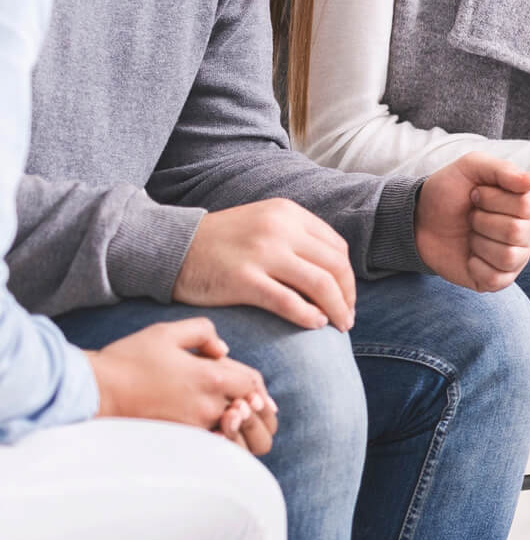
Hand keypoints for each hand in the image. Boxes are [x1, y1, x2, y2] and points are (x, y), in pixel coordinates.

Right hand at [90, 318, 277, 454]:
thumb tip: (222, 350)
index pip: (252, 384)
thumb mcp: (168, 332)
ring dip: (239, 424)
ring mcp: (193, 426)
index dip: (257, 385)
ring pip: (232, 430)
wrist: (96, 390)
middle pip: (247, 409)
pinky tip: (215, 432)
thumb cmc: (129, 358)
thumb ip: (204, 332)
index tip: (253, 388)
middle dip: (252, 406)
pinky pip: (211, 443)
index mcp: (210, 378)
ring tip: (237, 419)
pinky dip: (219, 438)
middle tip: (254, 407)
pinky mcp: (178, 438)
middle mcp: (207, 405)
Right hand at [174, 199, 356, 330]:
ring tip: (338, 325)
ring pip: (319, 284)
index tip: (347, 296)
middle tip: (347, 318)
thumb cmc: (222, 242)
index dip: (348, 277)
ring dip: (336, 309)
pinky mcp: (243, 279)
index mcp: (288, 213)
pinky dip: (308, 315)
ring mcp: (262, 253)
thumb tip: (334, 272)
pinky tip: (314, 324)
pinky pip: (288, 302)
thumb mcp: (263, 223)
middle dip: (348, 296)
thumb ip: (296, 238)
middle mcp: (279, 228)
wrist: (172, 247)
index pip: (337, 247)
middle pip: (334, 266)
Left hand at [416, 152, 529, 292]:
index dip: (493, 199)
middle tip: (470, 216)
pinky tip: (469, 255)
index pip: (525, 206)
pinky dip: (475, 266)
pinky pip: (496, 278)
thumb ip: (503, 170)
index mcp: (527, 204)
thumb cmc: (450, 192)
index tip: (474, 194)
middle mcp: (528, 232)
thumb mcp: (472, 167)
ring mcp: (515, 258)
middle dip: (482, 221)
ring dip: (479, 243)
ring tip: (470, 235)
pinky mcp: (499, 279)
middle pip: (517, 231)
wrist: (421, 220)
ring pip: (508, 256)